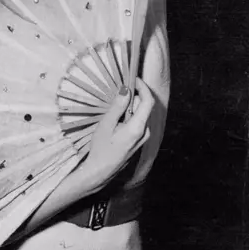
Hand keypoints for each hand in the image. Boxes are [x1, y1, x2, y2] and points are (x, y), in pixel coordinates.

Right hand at [81, 78, 153, 194]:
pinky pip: (139, 121)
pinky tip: (119, 116)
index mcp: (137, 127)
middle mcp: (145, 132)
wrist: (101, 171)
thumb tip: (126, 90)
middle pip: (145, 106)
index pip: (147, 101)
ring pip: (141, 114)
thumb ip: (118, 106)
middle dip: (135, 95)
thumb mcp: (106, 124)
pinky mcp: (139, 140)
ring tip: (117, 102)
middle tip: (121, 88)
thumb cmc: (101, 148)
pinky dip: (131, 114)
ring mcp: (143, 137)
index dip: (142, 87)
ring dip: (132, 104)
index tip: (133, 78)